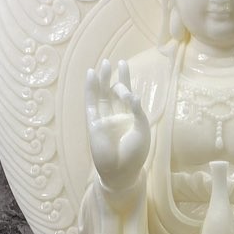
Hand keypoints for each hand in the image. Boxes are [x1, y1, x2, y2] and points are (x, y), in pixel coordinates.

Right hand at [86, 59, 149, 192]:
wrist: (122, 172)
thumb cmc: (135, 154)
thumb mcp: (142, 130)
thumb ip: (137, 111)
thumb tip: (131, 94)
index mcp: (130, 118)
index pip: (127, 95)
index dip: (125, 80)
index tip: (124, 64)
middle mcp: (116, 117)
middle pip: (113, 93)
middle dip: (114, 77)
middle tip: (115, 61)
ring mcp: (104, 120)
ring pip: (101, 96)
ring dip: (101, 80)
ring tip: (103, 64)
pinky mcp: (94, 124)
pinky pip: (91, 104)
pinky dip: (90, 89)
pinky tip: (90, 76)